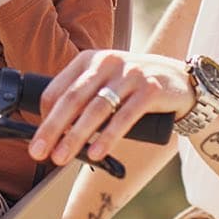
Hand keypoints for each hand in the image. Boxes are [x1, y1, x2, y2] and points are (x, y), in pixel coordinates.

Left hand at [27, 49, 193, 166]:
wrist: (181, 80)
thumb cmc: (135, 87)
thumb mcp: (106, 83)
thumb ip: (83, 100)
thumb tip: (54, 134)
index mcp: (89, 60)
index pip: (57, 89)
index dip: (45, 117)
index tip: (38, 140)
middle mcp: (107, 63)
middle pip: (72, 99)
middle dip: (51, 129)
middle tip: (38, 152)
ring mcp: (130, 74)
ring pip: (96, 109)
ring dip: (75, 136)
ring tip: (62, 157)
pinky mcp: (150, 89)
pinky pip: (124, 117)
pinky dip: (108, 137)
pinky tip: (96, 154)